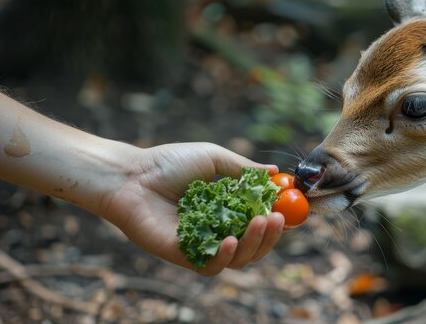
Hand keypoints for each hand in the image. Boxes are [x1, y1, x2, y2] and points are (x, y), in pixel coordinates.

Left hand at [100, 143, 284, 275]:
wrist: (131, 176)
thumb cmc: (169, 164)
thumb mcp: (212, 158)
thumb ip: (243, 170)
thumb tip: (276, 175)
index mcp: (228, 209)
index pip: (260, 221)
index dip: (280, 220)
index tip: (294, 210)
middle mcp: (219, 230)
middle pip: (255, 245)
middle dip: (272, 235)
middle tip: (279, 219)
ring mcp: (203, 245)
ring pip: (239, 258)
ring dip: (255, 244)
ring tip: (261, 222)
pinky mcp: (185, 256)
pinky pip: (213, 266)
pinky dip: (227, 256)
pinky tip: (232, 240)